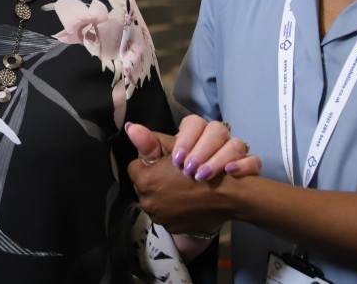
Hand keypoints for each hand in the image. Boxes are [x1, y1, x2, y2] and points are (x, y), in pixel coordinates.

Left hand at [124, 118, 258, 234]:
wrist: (227, 194)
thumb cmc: (199, 164)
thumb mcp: (174, 147)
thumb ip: (148, 141)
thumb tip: (129, 128)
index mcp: (145, 181)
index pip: (136, 167)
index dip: (150, 162)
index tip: (164, 162)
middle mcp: (148, 202)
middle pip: (143, 186)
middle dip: (154, 179)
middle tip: (172, 174)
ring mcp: (160, 218)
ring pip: (154, 201)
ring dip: (162, 194)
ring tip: (179, 187)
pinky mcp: (172, 228)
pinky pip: (165, 215)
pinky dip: (172, 208)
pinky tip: (185, 200)